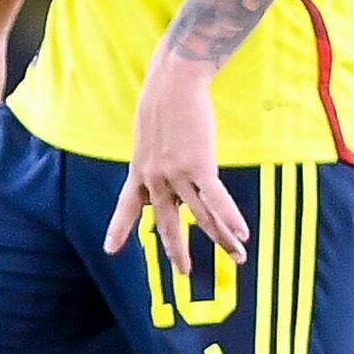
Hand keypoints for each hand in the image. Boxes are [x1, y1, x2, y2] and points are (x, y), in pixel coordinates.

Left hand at [103, 47, 248, 272]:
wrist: (173, 81)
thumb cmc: (163, 101)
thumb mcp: (148, 136)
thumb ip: (156, 162)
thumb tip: (169, 180)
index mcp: (139, 171)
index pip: (127, 206)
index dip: (119, 229)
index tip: (110, 249)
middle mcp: (155, 180)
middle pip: (169, 224)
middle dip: (177, 251)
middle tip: (183, 272)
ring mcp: (177, 175)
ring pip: (202, 217)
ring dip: (222, 239)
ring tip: (238, 258)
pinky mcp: (200, 165)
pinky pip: (217, 200)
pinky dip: (231, 218)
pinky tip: (243, 234)